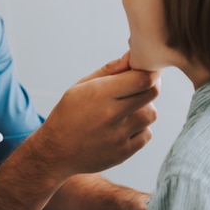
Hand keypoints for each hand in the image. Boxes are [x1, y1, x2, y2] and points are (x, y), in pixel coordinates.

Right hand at [30, 53, 159, 177]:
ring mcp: (119, 136)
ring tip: (125, 110)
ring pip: (150, 114)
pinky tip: (121, 127)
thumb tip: (133, 56)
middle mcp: (112, 114)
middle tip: (140, 84)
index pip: (142, 78)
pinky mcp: (124, 152)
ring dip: (143, 108)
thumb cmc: (69, 113)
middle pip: (152, 93)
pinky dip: (139, 128)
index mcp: (100, 93)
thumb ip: (110, 70)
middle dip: (151, 84)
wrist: (57, 151)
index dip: (151, 70)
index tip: (148, 68)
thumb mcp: (82, 86)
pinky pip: (146, 134)